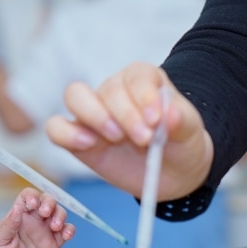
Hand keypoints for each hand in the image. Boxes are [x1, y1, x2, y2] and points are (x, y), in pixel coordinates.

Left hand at [0, 188, 72, 247]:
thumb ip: (9, 224)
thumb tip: (17, 208)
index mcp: (20, 214)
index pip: (29, 196)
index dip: (33, 196)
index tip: (32, 203)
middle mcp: (35, 219)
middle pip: (48, 201)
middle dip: (50, 203)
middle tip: (45, 213)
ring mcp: (46, 231)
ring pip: (59, 214)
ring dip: (60, 216)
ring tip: (55, 226)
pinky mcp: (54, 244)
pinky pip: (66, 232)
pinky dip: (69, 231)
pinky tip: (66, 235)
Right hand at [44, 62, 212, 199]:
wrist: (172, 171)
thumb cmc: (179, 143)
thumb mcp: (190, 131)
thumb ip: (181, 120)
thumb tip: (169, 114)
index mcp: (144, 79)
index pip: (136, 76)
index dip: (144, 95)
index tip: (156, 121)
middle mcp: (115, 90)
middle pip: (108, 89)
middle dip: (126, 115)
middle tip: (144, 139)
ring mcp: (93, 112)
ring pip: (75, 96)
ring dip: (94, 115)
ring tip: (115, 137)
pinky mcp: (78, 137)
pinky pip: (56, 127)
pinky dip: (66, 134)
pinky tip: (88, 145)